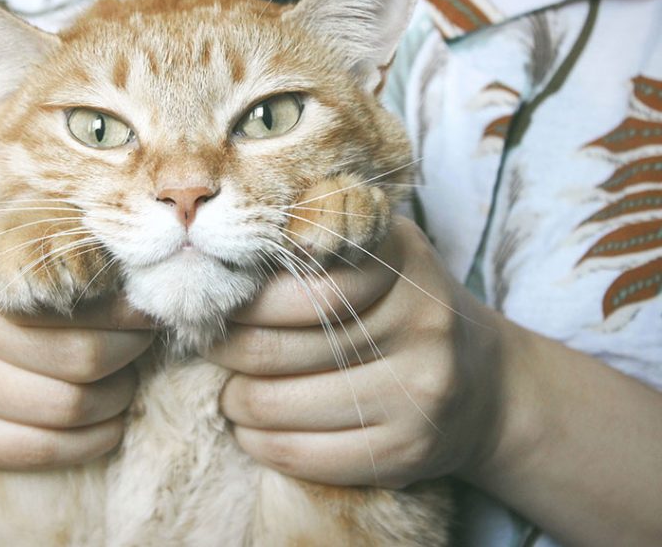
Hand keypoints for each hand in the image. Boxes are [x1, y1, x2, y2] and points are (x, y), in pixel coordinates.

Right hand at [0, 204, 153, 468]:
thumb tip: (142, 212)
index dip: (125, 305)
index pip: (74, 290)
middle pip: (79, 355)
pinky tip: (108, 424)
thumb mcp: (18, 231)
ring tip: (126, 382)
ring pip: (65, 406)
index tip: (150, 308)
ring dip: (116, 399)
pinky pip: (36, 448)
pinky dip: (90, 441)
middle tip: (144, 345)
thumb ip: (65, 219)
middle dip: (129, 353)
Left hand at [205, 216, 503, 487]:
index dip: (244, 300)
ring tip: (228, 391)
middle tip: (207, 345)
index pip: (301, 283)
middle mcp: (420, 324)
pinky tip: (251, 428)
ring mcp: (418, 393)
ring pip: (280, 404)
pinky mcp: (407, 452)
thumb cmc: (399, 308)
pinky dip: (258, 442)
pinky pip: (303, 454)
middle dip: (226, 349)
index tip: (216, 302)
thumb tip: (220, 251)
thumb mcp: (376, 254)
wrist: (485, 386)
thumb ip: (316, 236)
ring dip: (234, 400)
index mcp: (403, 260)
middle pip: (280, 346)